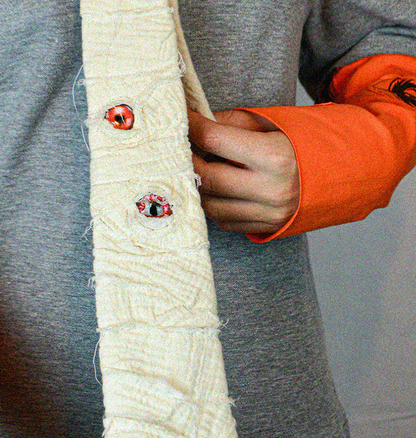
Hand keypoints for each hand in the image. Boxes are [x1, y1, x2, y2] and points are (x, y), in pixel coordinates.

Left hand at [188, 109, 299, 234]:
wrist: (342, 174)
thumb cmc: (304, 144)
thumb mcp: (272, 123)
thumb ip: (232, 123)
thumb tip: (197, 123)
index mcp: (273, 157)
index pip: (215, 139)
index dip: (192, 127)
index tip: (183, 121)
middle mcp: (270, 190)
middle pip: (207, 178)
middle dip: (188, 162)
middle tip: (182, 150)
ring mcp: (267, 214)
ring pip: (210, 205)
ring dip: (199, 187)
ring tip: (200, 170)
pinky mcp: (266, 228)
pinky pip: (224, 221)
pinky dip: (214, 205)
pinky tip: (218, 190)